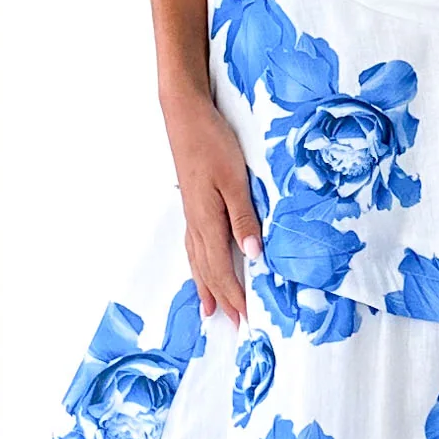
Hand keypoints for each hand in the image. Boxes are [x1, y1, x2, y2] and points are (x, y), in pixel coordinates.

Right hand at [163, 91, 260, 323]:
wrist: (184, 115)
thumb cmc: (211, 143)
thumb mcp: (235, 180)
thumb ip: (244, 219)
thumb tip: (253, 257)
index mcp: (207, 221)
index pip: (222, 269)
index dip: (234, 295)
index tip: (247, 318)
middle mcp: (196, 223)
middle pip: (207, 270)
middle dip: (222, 298)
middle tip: (233, 324)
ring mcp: (191, 213)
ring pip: (197, 260)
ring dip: (206, 286)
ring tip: (210, 309)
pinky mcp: (192, 203)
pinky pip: (194, 245)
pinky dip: (198, 265)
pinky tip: (200, 266)